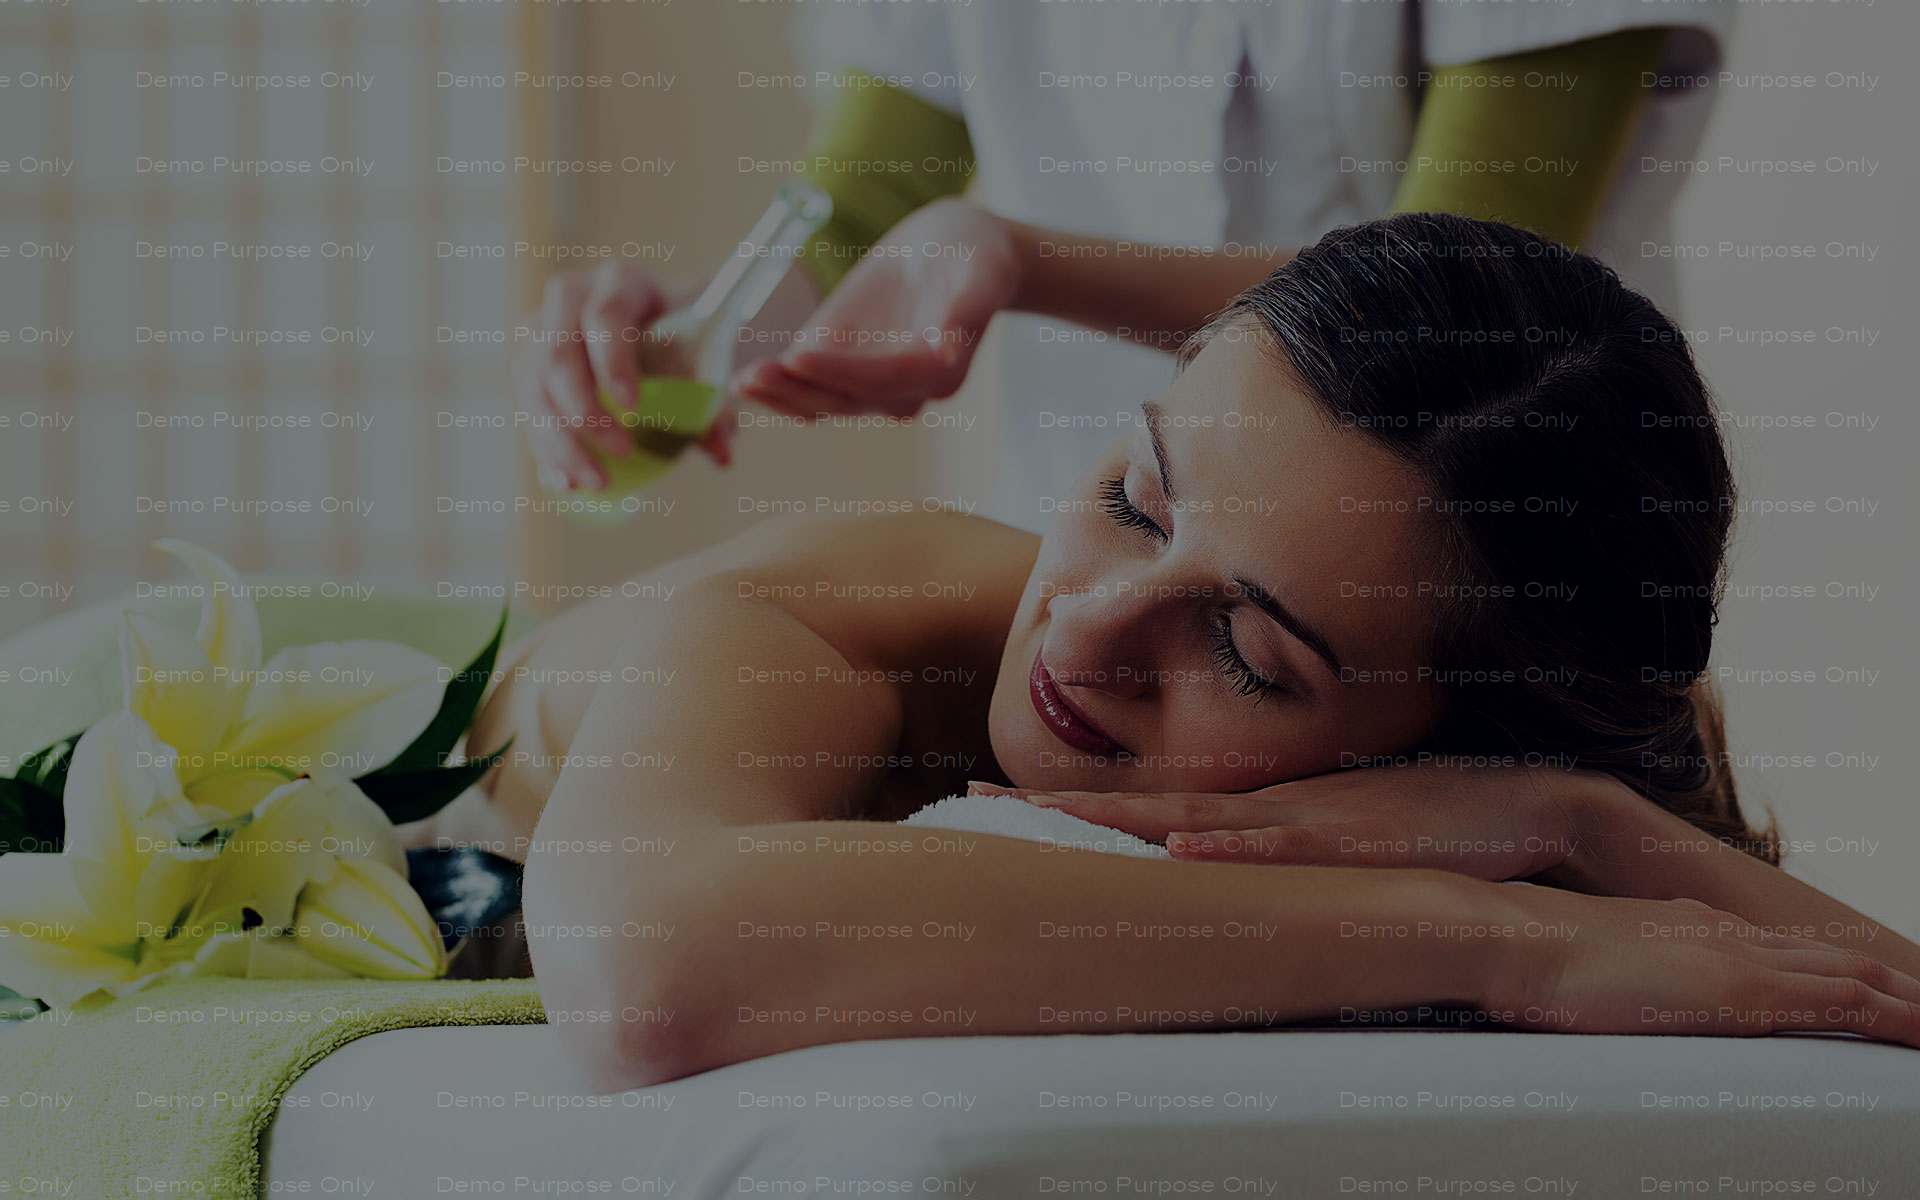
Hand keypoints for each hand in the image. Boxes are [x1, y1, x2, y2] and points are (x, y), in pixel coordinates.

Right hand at [514, 261, 733, 493]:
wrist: (663, 332)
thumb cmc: (690, 340)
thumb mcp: (710, 361)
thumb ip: (717, 402)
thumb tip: (721, 452)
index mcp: (621, 282)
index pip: (605, 316)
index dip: (613, 363)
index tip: (634, 408)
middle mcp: (570, 297)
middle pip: (558, 353)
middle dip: (584, 411)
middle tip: (622, 453)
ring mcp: (540, 328)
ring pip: (532, 385)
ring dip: (560, 441)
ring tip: (598, 482)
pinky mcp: (527, 364)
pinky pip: (525, 408)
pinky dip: (545, 449)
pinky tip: (566, 483)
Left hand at [732, 199, 1020, 418]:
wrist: (959, 249)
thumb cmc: (977, 257)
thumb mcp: (980, 274)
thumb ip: (963, 315)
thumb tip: (945, 352)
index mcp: (938, 372)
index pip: (884, 378)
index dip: (841, 370)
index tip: (801, 356)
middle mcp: (902, 389)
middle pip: (845, 399)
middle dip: (798, 390)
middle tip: (753, 377)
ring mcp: (870, 381)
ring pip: (821, 400)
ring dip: (781, 394)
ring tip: (741, 382)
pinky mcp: (844, 363)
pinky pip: (809, 386)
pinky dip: (779, 386)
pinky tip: (745, 381)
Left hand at [969, 765, 1614, 882]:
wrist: (1541, 811)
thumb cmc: (1443, 833)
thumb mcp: (1347, 848)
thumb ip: (1287, 864)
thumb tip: (1219, 886)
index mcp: (1264, 810)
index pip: (1147, 810)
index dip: (1068, 809)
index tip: (988, 801)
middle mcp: (1273, 808)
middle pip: (1144, 808)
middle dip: (1054, 809)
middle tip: (963, 798)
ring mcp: (1312, 821)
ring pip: (1195, 822)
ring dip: (1114, 822)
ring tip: (1033, 821)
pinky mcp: (1361, 840)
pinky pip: (1288, 848)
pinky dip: (1232, 850)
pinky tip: (1180, 850)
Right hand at [1477, 885, 1919, 1047]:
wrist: (1517, 938)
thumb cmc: (1530, 957)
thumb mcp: (1580, 960)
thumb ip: (1612, 966)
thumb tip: (1605, 985)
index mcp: (1693, 928)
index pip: (1786, 951)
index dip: (1835, 972)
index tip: (1869, 991)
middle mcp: (1727, 936)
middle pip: (1835, 958)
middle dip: (1892, 985)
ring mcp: (1739, 960)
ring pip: (1856, 977)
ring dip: (1908, 1003)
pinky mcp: (1743, 993)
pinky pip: (1845, 1004)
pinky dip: (1895, 1019)